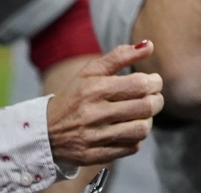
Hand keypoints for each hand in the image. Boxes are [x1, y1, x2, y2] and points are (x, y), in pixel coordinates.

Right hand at [44, 41, 164, 168]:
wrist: (44, 132)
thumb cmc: (74, 97)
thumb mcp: (91, 72)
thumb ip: (120, 56)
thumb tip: (149, 45)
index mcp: (93, 89)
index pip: (140, 84)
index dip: (155, 82)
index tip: (153, 81)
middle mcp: (93, 114)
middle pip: (146, 107)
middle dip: (157, 100)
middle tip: (152, 97)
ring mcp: (94, 137)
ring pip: (141, 129)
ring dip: (147, 120)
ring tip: (140, 115)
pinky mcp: (94, 156)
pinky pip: (131, 148)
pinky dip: (135, 139)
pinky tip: (127, 130)